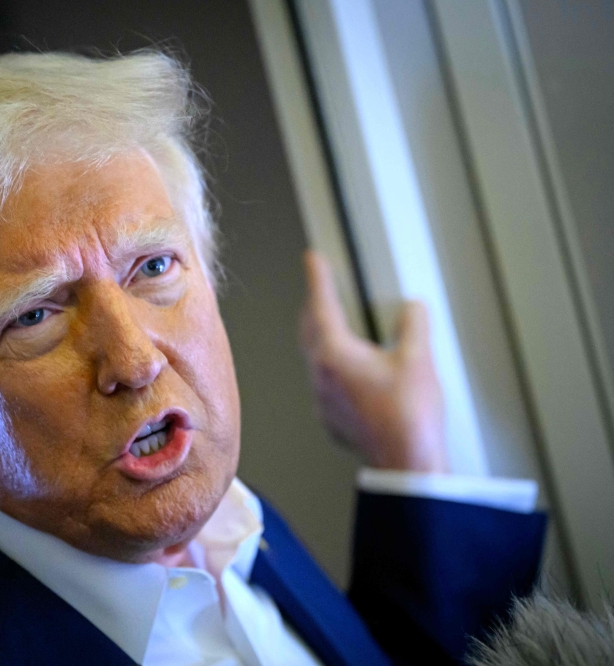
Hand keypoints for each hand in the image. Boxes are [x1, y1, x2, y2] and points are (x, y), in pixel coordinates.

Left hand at [299, 250, 448, 472]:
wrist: (405, 464)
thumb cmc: (409, 417)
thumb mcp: (418, 359)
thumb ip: (413, 325)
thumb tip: (412, 308)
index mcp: (335, 355)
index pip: (321, 306)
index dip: (318, 279)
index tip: (312, 260)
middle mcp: (321, 376)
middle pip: (310, 331)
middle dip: (314, 306)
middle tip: (318, 288)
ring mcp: (323, 399)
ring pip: (314, 357)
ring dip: (320, 335)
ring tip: (329, 322)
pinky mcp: (331, 418)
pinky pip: (323, 382)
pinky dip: (330, 365)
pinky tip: (345, 368)